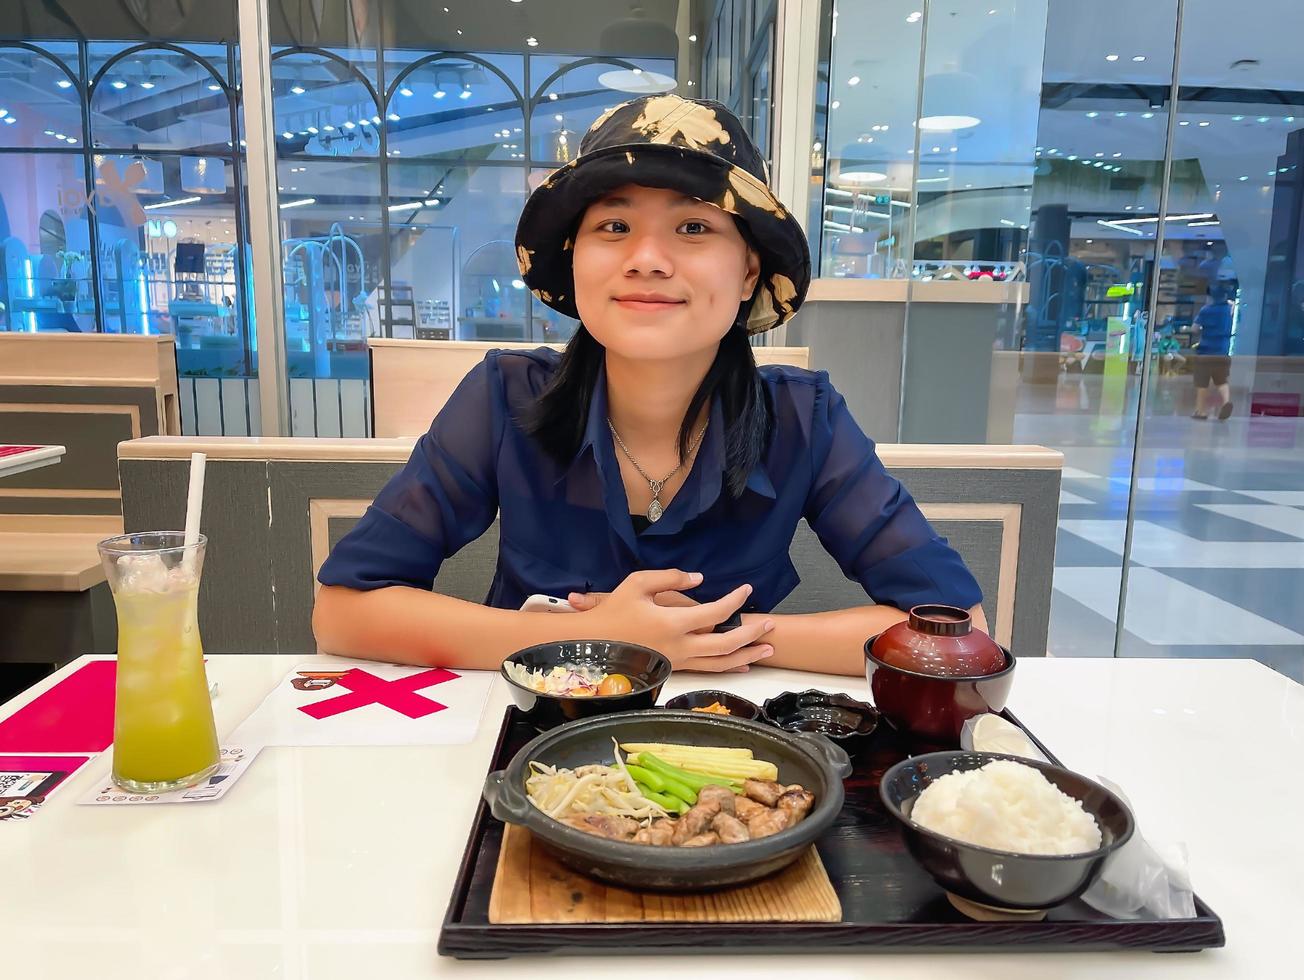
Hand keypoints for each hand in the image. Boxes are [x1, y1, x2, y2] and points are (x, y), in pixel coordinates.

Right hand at [576, 569, 773, 672]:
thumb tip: (699, 580)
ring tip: (768, 650)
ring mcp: (677, 662)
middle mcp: (680, 647)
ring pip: (720, 664)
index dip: (735, 601)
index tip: (747, 589)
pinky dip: (728, 667)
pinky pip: (707, 671)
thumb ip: (671, 578)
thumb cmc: (613, 611)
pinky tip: (741, 664)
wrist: (590, 644)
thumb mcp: (638, 583)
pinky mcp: (673, 670)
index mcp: (673, 623)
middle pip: (726, 644)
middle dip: (752, 633)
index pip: (716, 613)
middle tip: (770, 624)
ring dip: (747, 656)